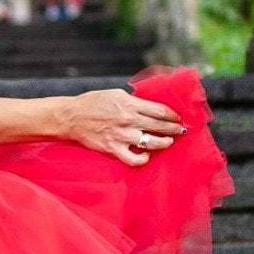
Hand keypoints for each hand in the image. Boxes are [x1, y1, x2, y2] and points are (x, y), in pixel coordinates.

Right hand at [63, 87, 185, 165]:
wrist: (72, 117)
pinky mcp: (113, 149)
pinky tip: (147, 156)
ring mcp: (121, 135)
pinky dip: (143, 159)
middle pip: (160, 126)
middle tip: (181, 131)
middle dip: (174, 129)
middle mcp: (128, 120)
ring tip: (168, 142)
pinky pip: (133, 159)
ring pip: (151, 142)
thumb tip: (150, 107)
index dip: (173, 115)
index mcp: (130, 104)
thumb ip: (133, 101)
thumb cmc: (92, 103)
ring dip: (164, 143)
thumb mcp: (115, 94)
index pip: (160, 110)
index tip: (178, 118)